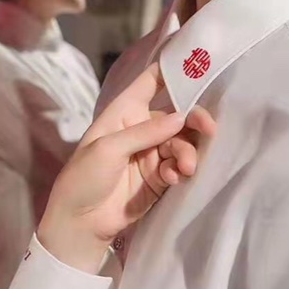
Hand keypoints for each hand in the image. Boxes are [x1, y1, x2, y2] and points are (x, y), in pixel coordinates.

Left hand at [38, 62, 215, 271]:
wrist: (80, 224)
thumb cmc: (83, 178)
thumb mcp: (108, 149)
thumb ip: (145, 132)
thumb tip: (181, 117)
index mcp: (123, 112)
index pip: (150, 82)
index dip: (173, 71)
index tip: (201, 65)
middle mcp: (141, 128)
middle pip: (176, 115)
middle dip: (194, 120)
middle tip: (209, 129)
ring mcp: (151, 154)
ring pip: (182, 143)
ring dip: (187, 152)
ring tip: (184, 167)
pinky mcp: (159, 178)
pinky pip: (179, 167)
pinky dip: (180, 170)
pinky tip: (173, 178)